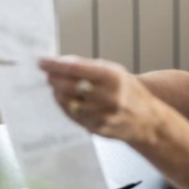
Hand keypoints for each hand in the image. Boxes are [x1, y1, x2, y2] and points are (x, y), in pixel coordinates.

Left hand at [40, 56, 163, 145]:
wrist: (147, 120)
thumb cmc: (129, 91)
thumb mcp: (115, 71)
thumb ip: (89, 67)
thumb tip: (61, 63)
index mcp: (112, 77)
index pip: (75, 68)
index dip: (55, 64)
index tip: (41, 61)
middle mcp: (108, 96)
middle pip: (68, 86)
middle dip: (53, 78)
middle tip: (45, 72)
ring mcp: (102, 114)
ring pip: (68, 102)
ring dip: (57, 92)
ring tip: (54, 85)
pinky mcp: (97, 128)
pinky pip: (73, 116)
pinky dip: (64, 106)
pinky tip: (62, 99)